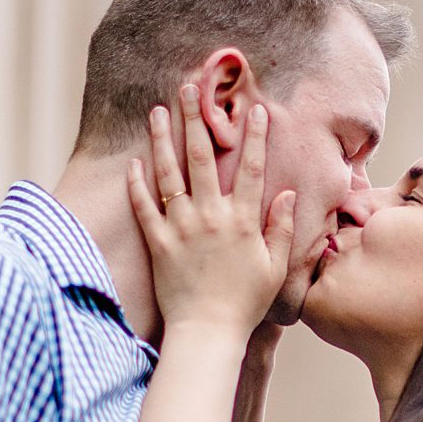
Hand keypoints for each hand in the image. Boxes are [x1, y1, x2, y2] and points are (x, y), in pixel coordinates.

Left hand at [126, 86, 295, 336]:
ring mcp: (181, 228)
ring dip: (162, 139)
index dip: (254, 137)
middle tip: (189, 89)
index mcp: (243, 220)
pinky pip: (144, 207)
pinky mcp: (157, 243)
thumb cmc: (245, 303)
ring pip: (169, 174)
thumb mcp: (276, 267)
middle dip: (196, 119)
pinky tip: (134, 161)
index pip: (250, 168)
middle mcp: (211, 216)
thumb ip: (283, 228)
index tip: (255, 109)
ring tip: (157, 111)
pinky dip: (137, 183)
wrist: (207, 332)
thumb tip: (288, 194)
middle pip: (202, 158)